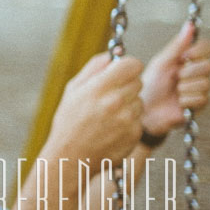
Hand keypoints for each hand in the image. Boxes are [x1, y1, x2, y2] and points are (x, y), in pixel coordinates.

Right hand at [47, 51, 143, 167]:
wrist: (72, 155)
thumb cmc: (69, 119)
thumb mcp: (73, 88)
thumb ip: (94, 67)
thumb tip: (114, 55)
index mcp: (100, 87)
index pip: (133, 64)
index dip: (127, 65)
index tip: (121, 70)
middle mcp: (117, 101)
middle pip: (138, 80)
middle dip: (127, 83)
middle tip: (110, 93)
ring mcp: (128, 119)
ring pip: (140, 100)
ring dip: (129, 102)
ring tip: (108, 113)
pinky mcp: (135, 133)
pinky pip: (139, 118)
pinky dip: (129, 119)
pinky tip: (112, 126)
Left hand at [140, 21, 209, 135]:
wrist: (144, 108)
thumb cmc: (150, 84)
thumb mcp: (162, 62)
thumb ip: (177, 45)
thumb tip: (190, 25)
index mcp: (188, 60)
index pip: (208, 47)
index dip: (200, 51)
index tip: (185, 56)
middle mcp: (198, 73)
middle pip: (208, 66)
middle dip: (187, 72)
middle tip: (175, 78)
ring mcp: (200, 89)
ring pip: (204, 83)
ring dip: (184, 88)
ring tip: (173, 91)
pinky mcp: (200, 105)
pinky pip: (200, 98)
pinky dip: (185, 100)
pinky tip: (177, 102)